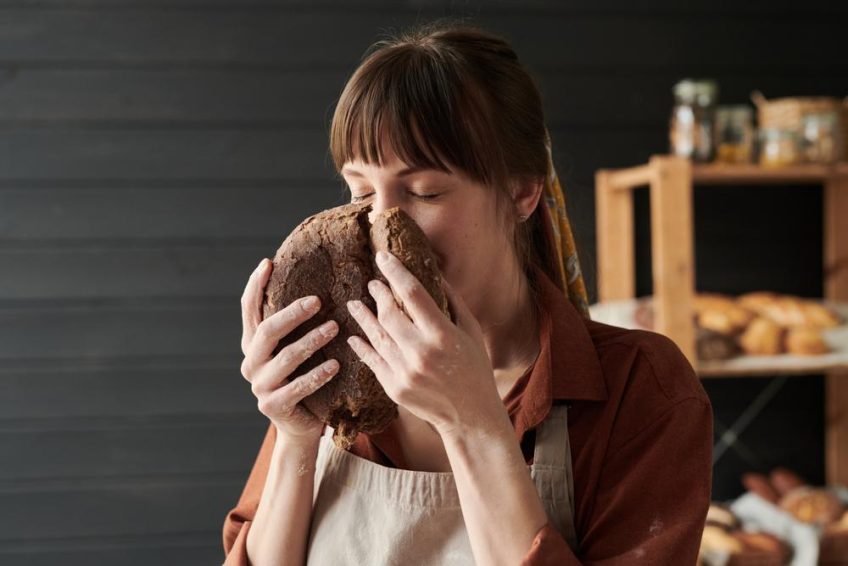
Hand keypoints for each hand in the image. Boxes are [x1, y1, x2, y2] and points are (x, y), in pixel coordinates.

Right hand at [240, 258, 339, 442]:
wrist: (301, 426)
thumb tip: (316, 286)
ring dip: (312, 340)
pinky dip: (318, 374)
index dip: (255, 286)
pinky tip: (336, 364)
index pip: (248, 310)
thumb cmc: (303, 379)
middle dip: (292, 313)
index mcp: (252, 345)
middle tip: (317, 301)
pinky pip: (298, 387)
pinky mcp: (273, 406)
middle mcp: (251, 362)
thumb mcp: (294, 350)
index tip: (268, 263)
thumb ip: (294, 326)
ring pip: (286, 357)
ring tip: (335, 328)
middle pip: (267, 331)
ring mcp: (260, 386)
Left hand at [345, 250, 505, 436]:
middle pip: (388, 313)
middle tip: (372, 283)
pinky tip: (355, 336)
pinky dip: (362, 346)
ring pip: (375, 336)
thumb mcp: (471, 330)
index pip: (411, 293)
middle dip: (378, 294)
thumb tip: (435, 273)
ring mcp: (404, 371)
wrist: (470, 415)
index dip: (395, 272)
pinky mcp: (394, 387)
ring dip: (363, 317)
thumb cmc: (475, 368)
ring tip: (354, 304)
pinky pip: (372, 361)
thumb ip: (453, 301)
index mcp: (442, 334)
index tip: (383, 257)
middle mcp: (420, 352)